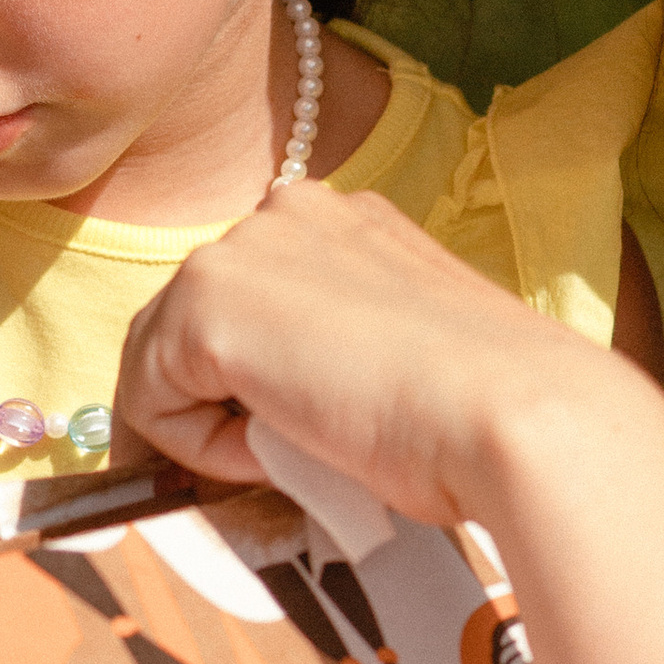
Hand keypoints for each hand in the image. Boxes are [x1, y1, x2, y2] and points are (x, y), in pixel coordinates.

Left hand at [113, 185, 591, 528]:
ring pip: (162, 363)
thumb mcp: (395, 363)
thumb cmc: (481, 418)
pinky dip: (201, 449)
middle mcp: (287, 212)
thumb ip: (329, 359)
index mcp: (345, 221)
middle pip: (193, 325)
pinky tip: (285, 446)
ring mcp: (241, 249)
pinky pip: (149, 403)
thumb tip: (264, 418)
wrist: (514, 418)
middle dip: (222, 402)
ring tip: (308, 449)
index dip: (260, 383)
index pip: (255, 302)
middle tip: (303, 452)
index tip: (313, 431)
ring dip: (216, 428)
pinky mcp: (204, 301)